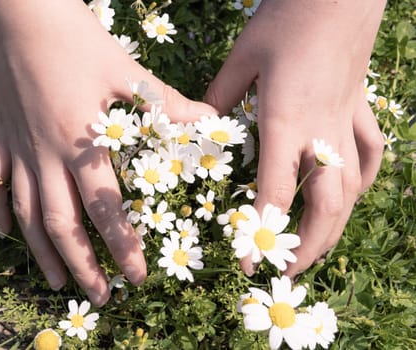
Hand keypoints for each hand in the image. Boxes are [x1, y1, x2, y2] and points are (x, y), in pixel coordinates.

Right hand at [0, 0, 216, 305]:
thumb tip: (211, 123)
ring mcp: (18, 147)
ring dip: (41, 252)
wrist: (21, 13)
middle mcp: (46, 154)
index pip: (105, 208)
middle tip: (100, 296)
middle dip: (82, 265)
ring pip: (26, 213)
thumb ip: (166, 103)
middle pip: (62, 224)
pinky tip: (4, 232)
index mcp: (79, 142)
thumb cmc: (76, 39)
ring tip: (57, 282)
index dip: (123, 245)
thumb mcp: (125, 70)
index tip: (138, 276)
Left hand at [205, 0, 385, 276]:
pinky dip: (361, 183)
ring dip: (335, 227)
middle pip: (325, 205)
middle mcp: (321, 133)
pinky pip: (369, 157)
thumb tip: (201, 127)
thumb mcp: (242, 60)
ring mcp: (346, 124)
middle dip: (309, 247)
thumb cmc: (287, 21)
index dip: (262, 232)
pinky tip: (351, 196)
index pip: (274, 191)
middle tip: (286, 271)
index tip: (248, 265)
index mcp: (286, 122)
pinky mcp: (361, 112)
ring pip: (351, 190)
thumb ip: (219, 100)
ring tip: (316, 250)